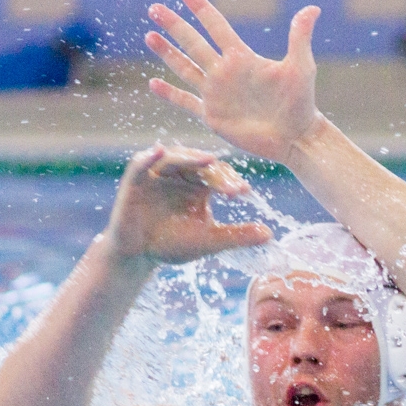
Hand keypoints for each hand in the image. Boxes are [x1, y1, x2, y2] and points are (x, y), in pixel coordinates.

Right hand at [102, 146, 271, 268]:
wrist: (138, 255)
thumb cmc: (172, 244)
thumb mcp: (209, 240)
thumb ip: (237, 235)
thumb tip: (269, 235)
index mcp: (199, 184)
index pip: (218, 175)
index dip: (231, 182)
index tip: (245, 192)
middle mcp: (179, 174)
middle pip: (200, 164)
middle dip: (217, 173)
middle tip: (231, 186)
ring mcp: (156, 173)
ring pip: (175, 157)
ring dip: (191, 158)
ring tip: (208, 160)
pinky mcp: (135, 178)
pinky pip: (140, 162)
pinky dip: (148, 156)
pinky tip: (159, 150)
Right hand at [145, 0, 323, 163]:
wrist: (295, 137)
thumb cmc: (301, 102)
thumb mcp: (301, 67)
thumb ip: (300, 38)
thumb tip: (313, 9)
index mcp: (242, 58)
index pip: (217, 27)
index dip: (201, 10)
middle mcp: (225, 72)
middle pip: (193, 43)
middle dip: (174, 26)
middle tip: (154, 8)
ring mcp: (216, 94)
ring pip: (185, 68)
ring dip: (167, 53)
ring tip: (149, 35)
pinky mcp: (213, 116)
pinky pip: (186, 102)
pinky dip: (170, 94)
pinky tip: (153, 84)